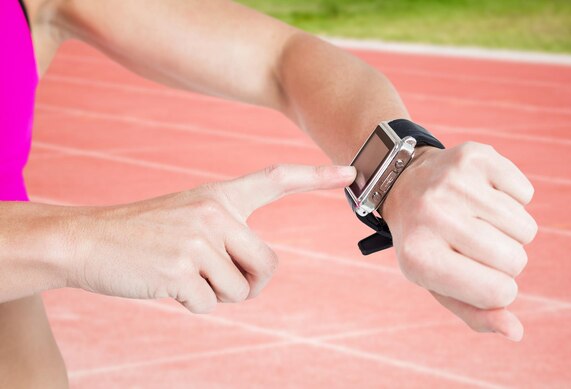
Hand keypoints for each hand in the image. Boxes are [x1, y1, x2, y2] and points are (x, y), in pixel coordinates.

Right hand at [64, 164, 355, 312]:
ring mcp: (198, 240)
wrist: (86, 240)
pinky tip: (164, 283)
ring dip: (215, 294)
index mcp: (220, 195)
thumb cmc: (144, 234)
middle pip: (268, 267)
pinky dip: (191, 304)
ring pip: (241, 292)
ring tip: (181, 272)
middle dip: (249, 282)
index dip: (315, 177)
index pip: (275, 179)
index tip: (349, 173)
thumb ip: (231, 236)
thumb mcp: (190, 218)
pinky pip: (210, 305)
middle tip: (214, 275)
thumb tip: (262, 277)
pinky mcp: (181, 270)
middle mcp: (215, 212)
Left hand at [381, 142, 536, 340]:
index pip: (497, 291)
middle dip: (506, 259)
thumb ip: (476, 314)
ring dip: (510, 230)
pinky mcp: (473, 155)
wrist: (403, 184)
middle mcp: (432, 215)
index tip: (478, 274)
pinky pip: (526, 193)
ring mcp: (452, 182)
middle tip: (475, 244)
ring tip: (476, 219)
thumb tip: (516, 331)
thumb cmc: (427, 242)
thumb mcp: (438, 283)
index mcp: (419, 258)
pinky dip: (513, 198)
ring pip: (525, 227)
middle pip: (515, 259)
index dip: (499, 289)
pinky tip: (480, 195)